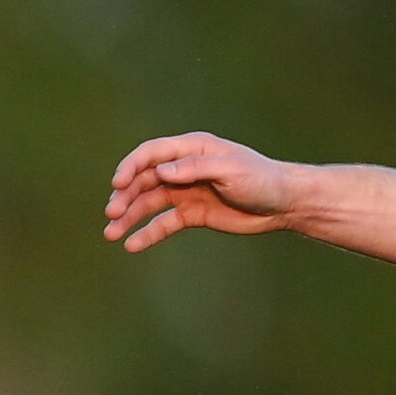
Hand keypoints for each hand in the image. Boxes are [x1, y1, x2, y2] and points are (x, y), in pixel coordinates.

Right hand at [103, 132, 293, 251]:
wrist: (284, 204)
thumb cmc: (261, 179)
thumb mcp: (231, 170)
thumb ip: (196, 168)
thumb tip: (161, 172)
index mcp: (192, 149)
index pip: (152, 154)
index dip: (131, 167)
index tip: (118, 184)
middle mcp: (184, 169)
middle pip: (144, 180)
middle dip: (124, 196)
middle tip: (111, 215)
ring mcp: (186, 191)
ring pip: (149, 203)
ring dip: (129, 216)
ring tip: (112, 234)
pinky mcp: (192, 214)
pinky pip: (164, 223)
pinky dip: (148, 233)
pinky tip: (132, 245)